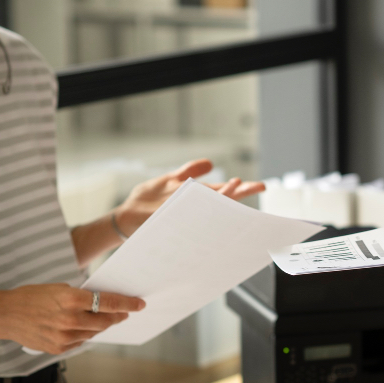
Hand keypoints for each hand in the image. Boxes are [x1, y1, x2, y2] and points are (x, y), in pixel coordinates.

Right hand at [0, 285, 144, 354]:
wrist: (4, 314)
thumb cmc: (31, 297)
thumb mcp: (58, 289)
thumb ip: (81, 297)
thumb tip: (103, 303)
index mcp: (70, 300)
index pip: (107, 302)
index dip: (127, 304)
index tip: (140, 304)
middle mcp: (69, 320)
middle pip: (105, 321)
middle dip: (117, 316)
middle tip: (123, 312)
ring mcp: (64, 336)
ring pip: (93, 332)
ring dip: (99, 325)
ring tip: (100, 317)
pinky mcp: (58, 348)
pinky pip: (80, 341)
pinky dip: (83, 334)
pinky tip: (79, 327)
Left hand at [114, 159, 265, 235]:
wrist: (123, 219)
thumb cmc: (146, 202)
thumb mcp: (169, 181)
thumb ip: (189, 171)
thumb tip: (210, 163)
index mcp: (195, 198)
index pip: (222, 193)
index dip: (241, 189)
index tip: (260, 185)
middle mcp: (191, 207)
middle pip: (219, 199)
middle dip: (238, 192)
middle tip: (259, 186)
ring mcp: (180, 210)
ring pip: (205, 204)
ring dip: (219, 196)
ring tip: (235, 186)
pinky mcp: (165, 214)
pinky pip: (183, 209)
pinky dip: (193, 203)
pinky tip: (204, 196)